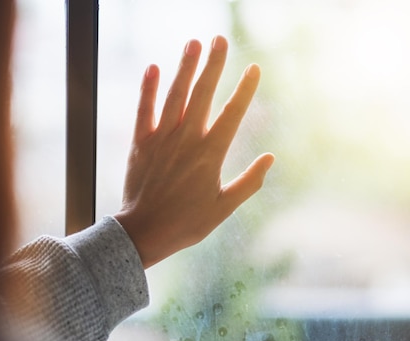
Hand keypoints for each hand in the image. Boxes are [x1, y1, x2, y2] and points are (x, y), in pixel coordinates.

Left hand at [114, 35, 274, 268]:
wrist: (145, 232)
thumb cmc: (187, 223)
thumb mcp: (224, 208)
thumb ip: (249, 182)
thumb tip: (270, 158)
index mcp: (210, 154)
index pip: (233, 113)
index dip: (245, 89)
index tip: (254, 68)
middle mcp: (187, 140)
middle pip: (203, 94)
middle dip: (214, 65)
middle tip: (220, 39)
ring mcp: (161, 139)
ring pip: (175, 95)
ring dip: (185, 67)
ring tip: (193, 43)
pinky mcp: (140, 143)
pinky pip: (144, 110)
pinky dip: (149, 88)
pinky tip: (154, 67)